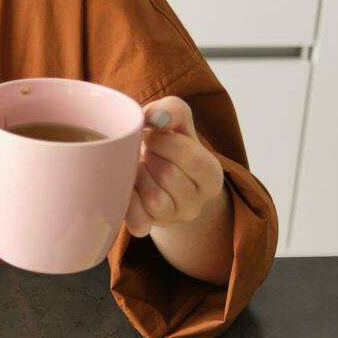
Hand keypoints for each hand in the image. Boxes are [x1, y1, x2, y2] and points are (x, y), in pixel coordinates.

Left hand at [123, 96, 224, 237]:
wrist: (151, 169)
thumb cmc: (164, 141)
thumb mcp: (175, 119)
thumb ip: (172, 110)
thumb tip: (157, 118)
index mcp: (211, 175)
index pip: (193, 158)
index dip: (165, 141)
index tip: (150, 132)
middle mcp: (196, 202)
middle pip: (170, 176)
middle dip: (149, 155)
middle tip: (142, 148)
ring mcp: (172, 218)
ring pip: (155, 200)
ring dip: (137, 176)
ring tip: (135, 164)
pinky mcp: (148, 227)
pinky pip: (138, 221)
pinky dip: (127, 201)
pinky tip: (126, 184)